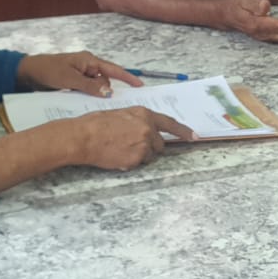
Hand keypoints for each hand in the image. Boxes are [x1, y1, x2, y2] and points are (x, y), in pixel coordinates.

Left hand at [17, 51, 139, 97]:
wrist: (27, 73)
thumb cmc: (48, 71)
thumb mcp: (69, 79)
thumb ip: (90, 86)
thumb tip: (109, 92)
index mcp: (89, 61)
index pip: (113, 69)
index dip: (128, 78)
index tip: (140, 86)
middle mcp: (88, 66)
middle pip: (106, 80)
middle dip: (108, 90)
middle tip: (110, 101)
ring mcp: (82, 75)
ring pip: (97, 87)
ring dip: (96, 95)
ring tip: (95, 102)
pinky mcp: (76, 83)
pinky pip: (88, 90)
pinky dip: (89, 96)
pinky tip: (86, 103)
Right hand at [68, 107, 194, 170]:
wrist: (83, 137)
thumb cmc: (95, 124)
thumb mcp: (120, 114)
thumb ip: (137, 120)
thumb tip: (144, 128)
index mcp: (144, 114)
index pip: (170, 124)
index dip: (183, 131)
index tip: (194, 137)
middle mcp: (148, 129)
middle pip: (159, 144)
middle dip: (150, 146)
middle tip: (130, 144)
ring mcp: (144, 145)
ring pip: (149, 155)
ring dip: (139, 155)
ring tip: (120, 148)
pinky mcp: (136, 159)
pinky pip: (138, 164)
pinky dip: (130, 162)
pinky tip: (116, 155)